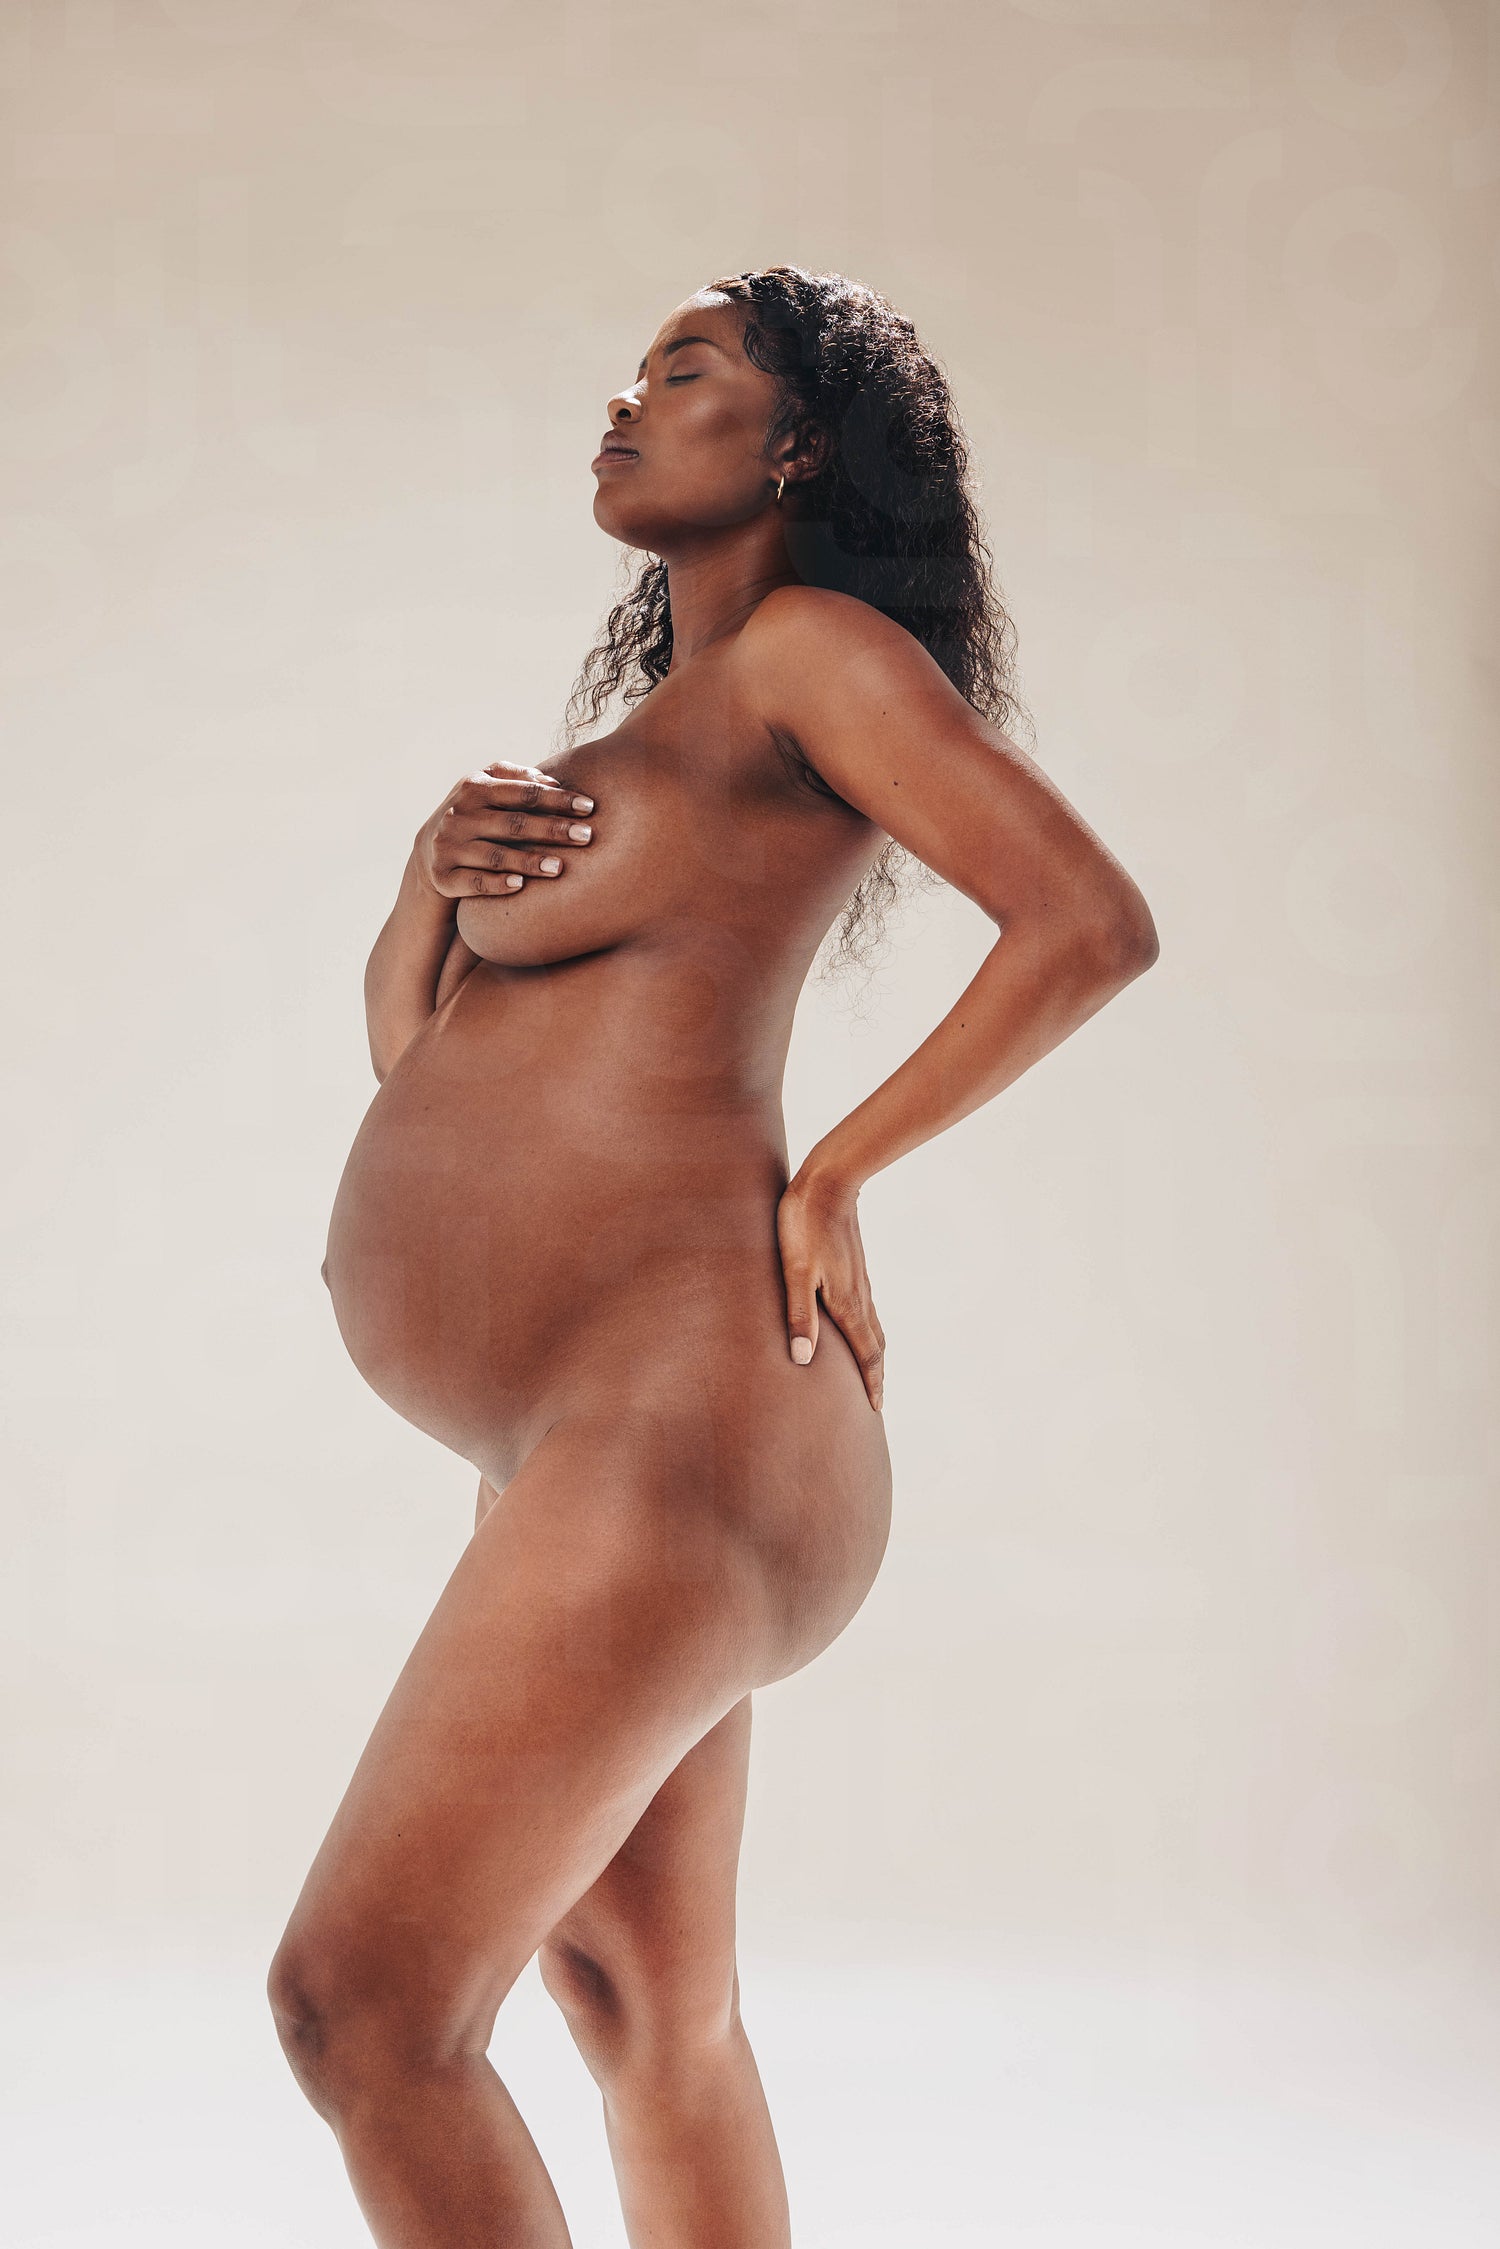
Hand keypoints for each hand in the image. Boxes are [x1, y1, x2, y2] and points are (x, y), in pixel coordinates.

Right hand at [414, 761, 596, 897]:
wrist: (429, 850)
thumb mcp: (486, 786)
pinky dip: (497, 884)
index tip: (589, 807)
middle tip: (587, 836)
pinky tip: (521, 886)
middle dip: (553, 829)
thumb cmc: (475, 813)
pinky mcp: (444, 877)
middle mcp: (459, 815)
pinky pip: (474, 883)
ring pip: (496, 856)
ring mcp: (449, 847)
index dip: (557, 799)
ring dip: (529, 862)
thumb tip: (553, 781)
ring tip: (560, 867)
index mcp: (474, 787)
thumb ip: (516, 778)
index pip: (522, 792)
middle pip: (513, 824)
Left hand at [776, 1170, 884, 1410]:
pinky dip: (867, 1331)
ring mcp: (859, 1281)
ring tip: (870, 1372)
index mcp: (847, 1303)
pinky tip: (855, 1328)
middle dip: (876, 1375)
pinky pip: (866, 1310)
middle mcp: (859, 1296)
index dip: (870, 1383)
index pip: (865, 1353)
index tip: (875, 1408)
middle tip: (876, 1401)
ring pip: (873, 1327)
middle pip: (875, 1345)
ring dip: (873, 1354)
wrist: (828, 1183)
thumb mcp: (795, 1271)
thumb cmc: (804, 1225)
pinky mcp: (854, 1268)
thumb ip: (798, 1315)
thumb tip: (803, 1359)